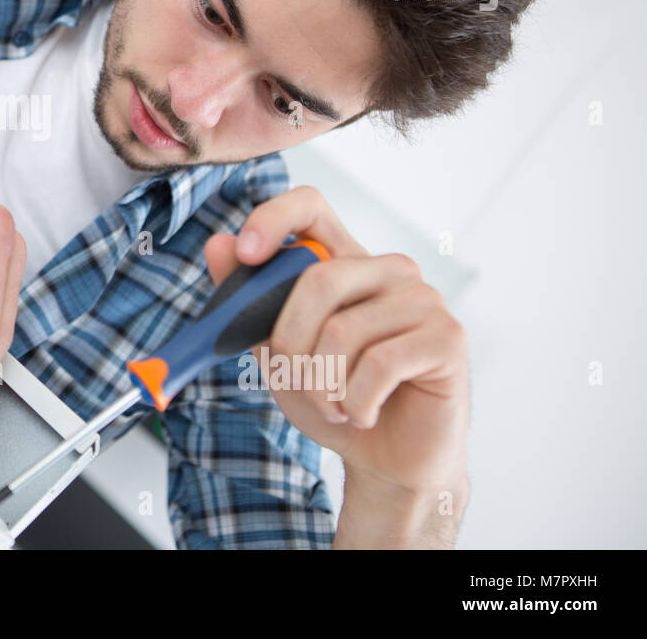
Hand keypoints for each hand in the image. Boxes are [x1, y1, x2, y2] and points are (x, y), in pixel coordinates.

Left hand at [202, 186, 469, 516]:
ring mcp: (422, 299)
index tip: (246, 253)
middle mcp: (388, 270)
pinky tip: (361, 414)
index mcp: (344, 263)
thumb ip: (248, 301)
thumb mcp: (274, 351)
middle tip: (297, 380)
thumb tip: (219, 244)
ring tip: (333, 404)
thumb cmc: (332, 399)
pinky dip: (354, 402)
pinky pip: (379, 364)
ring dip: (322, 385)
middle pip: (317, 279)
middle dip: (289, 343)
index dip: (274, 218)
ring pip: (342, 329)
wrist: (384, 460)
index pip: (311, 206)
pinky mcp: (447, 337)